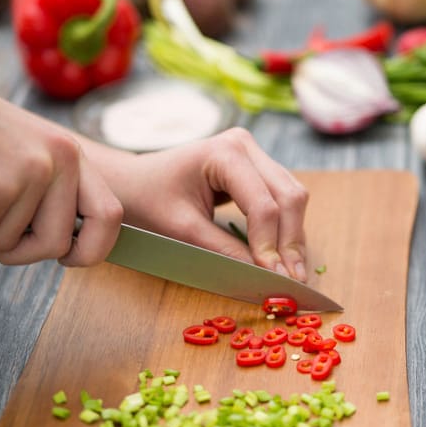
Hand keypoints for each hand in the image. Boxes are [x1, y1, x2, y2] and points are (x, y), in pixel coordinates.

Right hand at [0, 72, 122, 265]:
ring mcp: (29, 172)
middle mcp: (59, 159)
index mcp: (69, 153)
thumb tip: (70, 245)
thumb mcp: (22, 152)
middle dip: (18, 251)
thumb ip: (50, 189)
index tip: (68, 258)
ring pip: (8, 245)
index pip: (109, 216)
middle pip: (56, 245)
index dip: (92, 249)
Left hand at [99, 128, 309, 280]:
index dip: (270, 244)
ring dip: (294, 237)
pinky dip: (287, 229)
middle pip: (290, 197)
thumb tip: (263, 277)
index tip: (274, 278)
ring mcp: (255, 155)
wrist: (130, 183)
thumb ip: (224, 251)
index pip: (263, 204)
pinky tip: (285, 255)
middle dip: (291, 242)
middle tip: (293, 280)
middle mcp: (246, 146)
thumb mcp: (182, 230)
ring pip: (294, 198)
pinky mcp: (258, 169)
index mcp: (224, 153)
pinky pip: (285, 199)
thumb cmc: (146, 200)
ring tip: (293, 272)